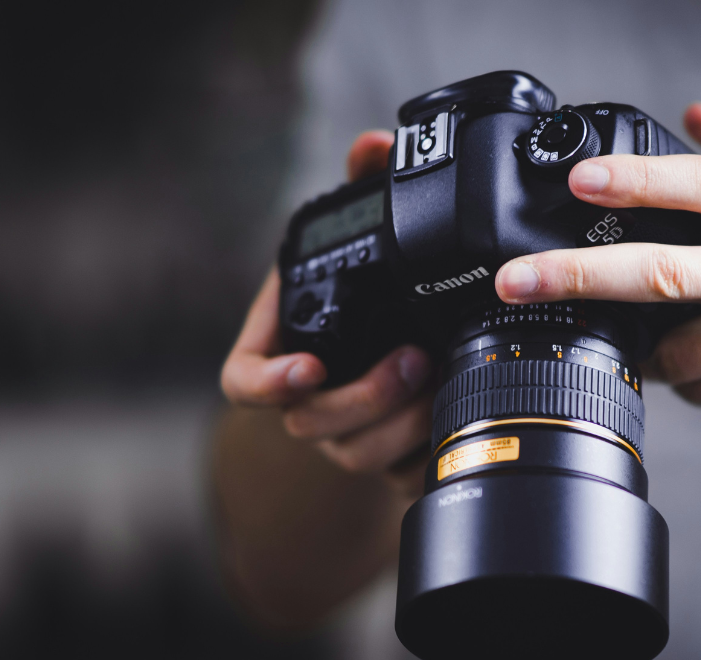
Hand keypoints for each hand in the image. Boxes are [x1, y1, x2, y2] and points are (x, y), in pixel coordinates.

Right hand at [221, 130, 432, 489]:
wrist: (399, 338)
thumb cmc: (366, 286)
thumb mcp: (361, 236)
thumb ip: (363, 188)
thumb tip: (374, 145)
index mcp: (282, 343)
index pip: (243, 381)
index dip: (267, 383)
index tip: (309, 367)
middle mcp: (306, 395)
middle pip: (309, 423)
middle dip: (363, 399)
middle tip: (414, 361)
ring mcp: (343, 431)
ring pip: (356, 453)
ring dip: (399, 425)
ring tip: (442, 383)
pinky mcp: (386, 455)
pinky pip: (396, 473)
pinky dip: (426, 452)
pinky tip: (457, 420)